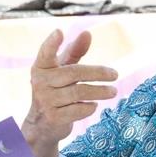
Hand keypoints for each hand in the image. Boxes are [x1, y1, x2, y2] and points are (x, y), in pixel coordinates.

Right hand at [22, 30, 117, 150]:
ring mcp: (46, 101)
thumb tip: (87, 33)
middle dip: (98, 73)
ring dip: (100, 91)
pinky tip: (94, 105)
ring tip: (113, 91)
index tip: (59, 31)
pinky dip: (89, 107)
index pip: (45, 53)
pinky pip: (78, 110)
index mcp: (41, 67)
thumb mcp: (62, 69)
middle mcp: (40, 82)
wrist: (42, 124)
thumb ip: (74, 52)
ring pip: (79, 92)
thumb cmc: (55, 89)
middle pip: (74, 73)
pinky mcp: (53, 117)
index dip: (51, 43)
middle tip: (115, 74)